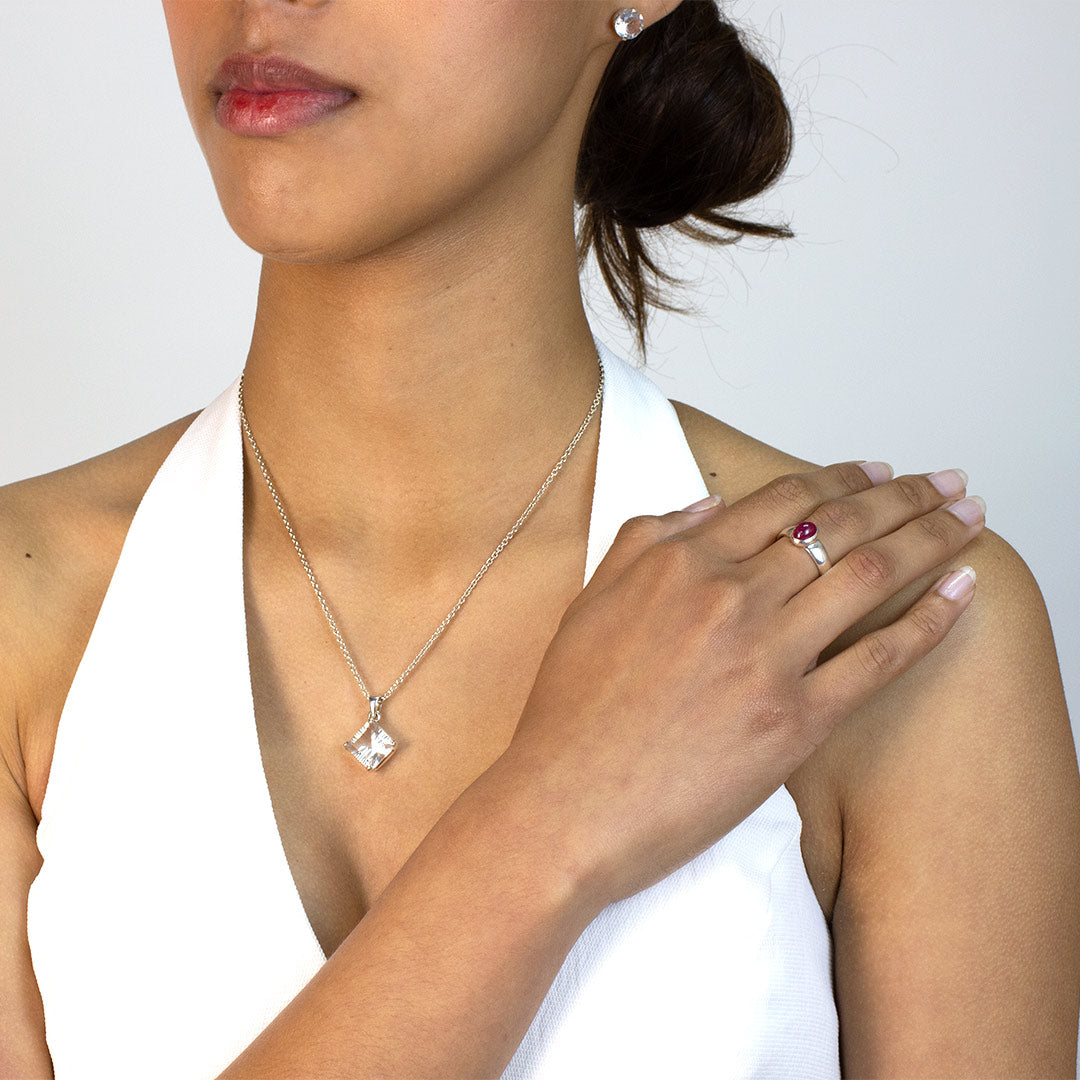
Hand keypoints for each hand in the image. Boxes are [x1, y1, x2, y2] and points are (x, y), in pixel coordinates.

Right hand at [495, 461, 983, 912]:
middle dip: (905, 495)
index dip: (842, 477)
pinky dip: (928, 620)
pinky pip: (878, 659)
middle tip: (947, 480)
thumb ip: (645, 539)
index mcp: (681, 561)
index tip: (878, 472)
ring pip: (868, 576)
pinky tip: (960, 591)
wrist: (567, 803)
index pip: (782, 499)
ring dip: (931, 536)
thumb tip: (707, 507)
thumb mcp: (590, 601)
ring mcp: (766, 656)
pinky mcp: (795, 720)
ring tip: (968, 515)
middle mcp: (730, 595)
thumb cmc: (571, 712)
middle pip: (839, 526)